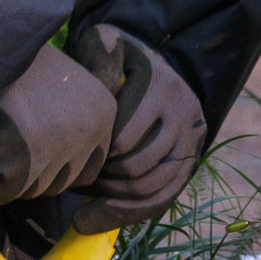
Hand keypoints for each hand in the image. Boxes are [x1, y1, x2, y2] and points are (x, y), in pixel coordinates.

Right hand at [0, 41, 120, 202]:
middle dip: (32, 170)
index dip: (56, 161)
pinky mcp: (19, 167)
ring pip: (30, 189)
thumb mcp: (64, 78)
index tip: (32, 142)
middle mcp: (87, 137)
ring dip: (8, 175)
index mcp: (103, 115)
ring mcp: (54, 154)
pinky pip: (1, 191)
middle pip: (59, 182)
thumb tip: (60, 154)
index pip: (88, 168)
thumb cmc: (17, 60)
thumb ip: (73, 114)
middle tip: (7, 138)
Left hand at [51, 23, 211, 232]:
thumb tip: (97, 90)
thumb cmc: (121, 59)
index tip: (69, 155)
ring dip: (112, 197)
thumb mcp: (107, 45)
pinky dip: (128, 212)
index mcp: (162, 88)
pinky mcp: (189, 163)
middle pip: (138, 166)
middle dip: (101, 178)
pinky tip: (96, 215)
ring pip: (151, 186)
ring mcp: (191, 142)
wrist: (159, 68)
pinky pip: (162, 199)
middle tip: (73, 179)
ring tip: (84, 191)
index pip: (124, 137)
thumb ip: (98, 58)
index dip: (94, 153)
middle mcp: (184, 116)